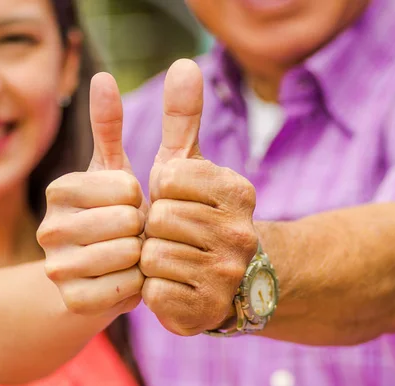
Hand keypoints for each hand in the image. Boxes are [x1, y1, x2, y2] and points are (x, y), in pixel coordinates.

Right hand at [37, 73, 146, 317]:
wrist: (107, 272)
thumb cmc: (118, 213)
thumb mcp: (118, 168)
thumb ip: (111, 123)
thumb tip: (101, 74)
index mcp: (59, 190)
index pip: (125, 187)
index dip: (141, 196)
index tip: (130, 203)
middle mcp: (48, 228)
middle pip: (125, 222)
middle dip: (143, 227)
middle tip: (133, 232)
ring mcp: (55, 267)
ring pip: (125, 255)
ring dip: (142, 256)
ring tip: (132, 253)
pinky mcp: (70, 300)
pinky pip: (124, 289)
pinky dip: (137, 284)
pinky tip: (128, 278)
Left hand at [140, 59, 258, 335]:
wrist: (234, 278)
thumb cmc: (199, 214)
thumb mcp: (191, 165)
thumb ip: (183, 117)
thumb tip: (182, 62)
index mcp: (239, 193)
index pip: (169, 180)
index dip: (162, 191)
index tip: (177, 200)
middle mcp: (242, 234)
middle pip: (159, 219)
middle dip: (156, 226)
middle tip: (174, 234)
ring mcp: (227, 277)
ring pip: (153, 256)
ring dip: (153, 257)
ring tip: (175, 258)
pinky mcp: (206, 313)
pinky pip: (153, 291)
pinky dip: (155, 287)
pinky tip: (175, 284)